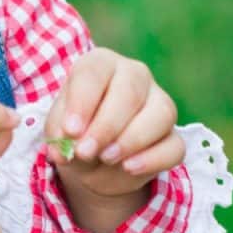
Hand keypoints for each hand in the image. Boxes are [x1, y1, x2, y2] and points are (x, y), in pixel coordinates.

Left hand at [44, 47, 184, 202]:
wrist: (92, 158)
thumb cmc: (73, 131)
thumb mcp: (58, 131)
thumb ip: (60, 136)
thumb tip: (64, 152)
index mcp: (100, 64)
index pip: (94, 71)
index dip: (82, 102)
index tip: (70, 130)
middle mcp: (134, 76)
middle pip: (129, 92)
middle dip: (106, 126)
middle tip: (84, 152)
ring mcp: (160, 103)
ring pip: (161, 114)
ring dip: (131, 140)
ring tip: (105, 159)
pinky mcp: (173, 136)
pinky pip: (174, 146)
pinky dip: (152, 160)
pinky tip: (128, 168)